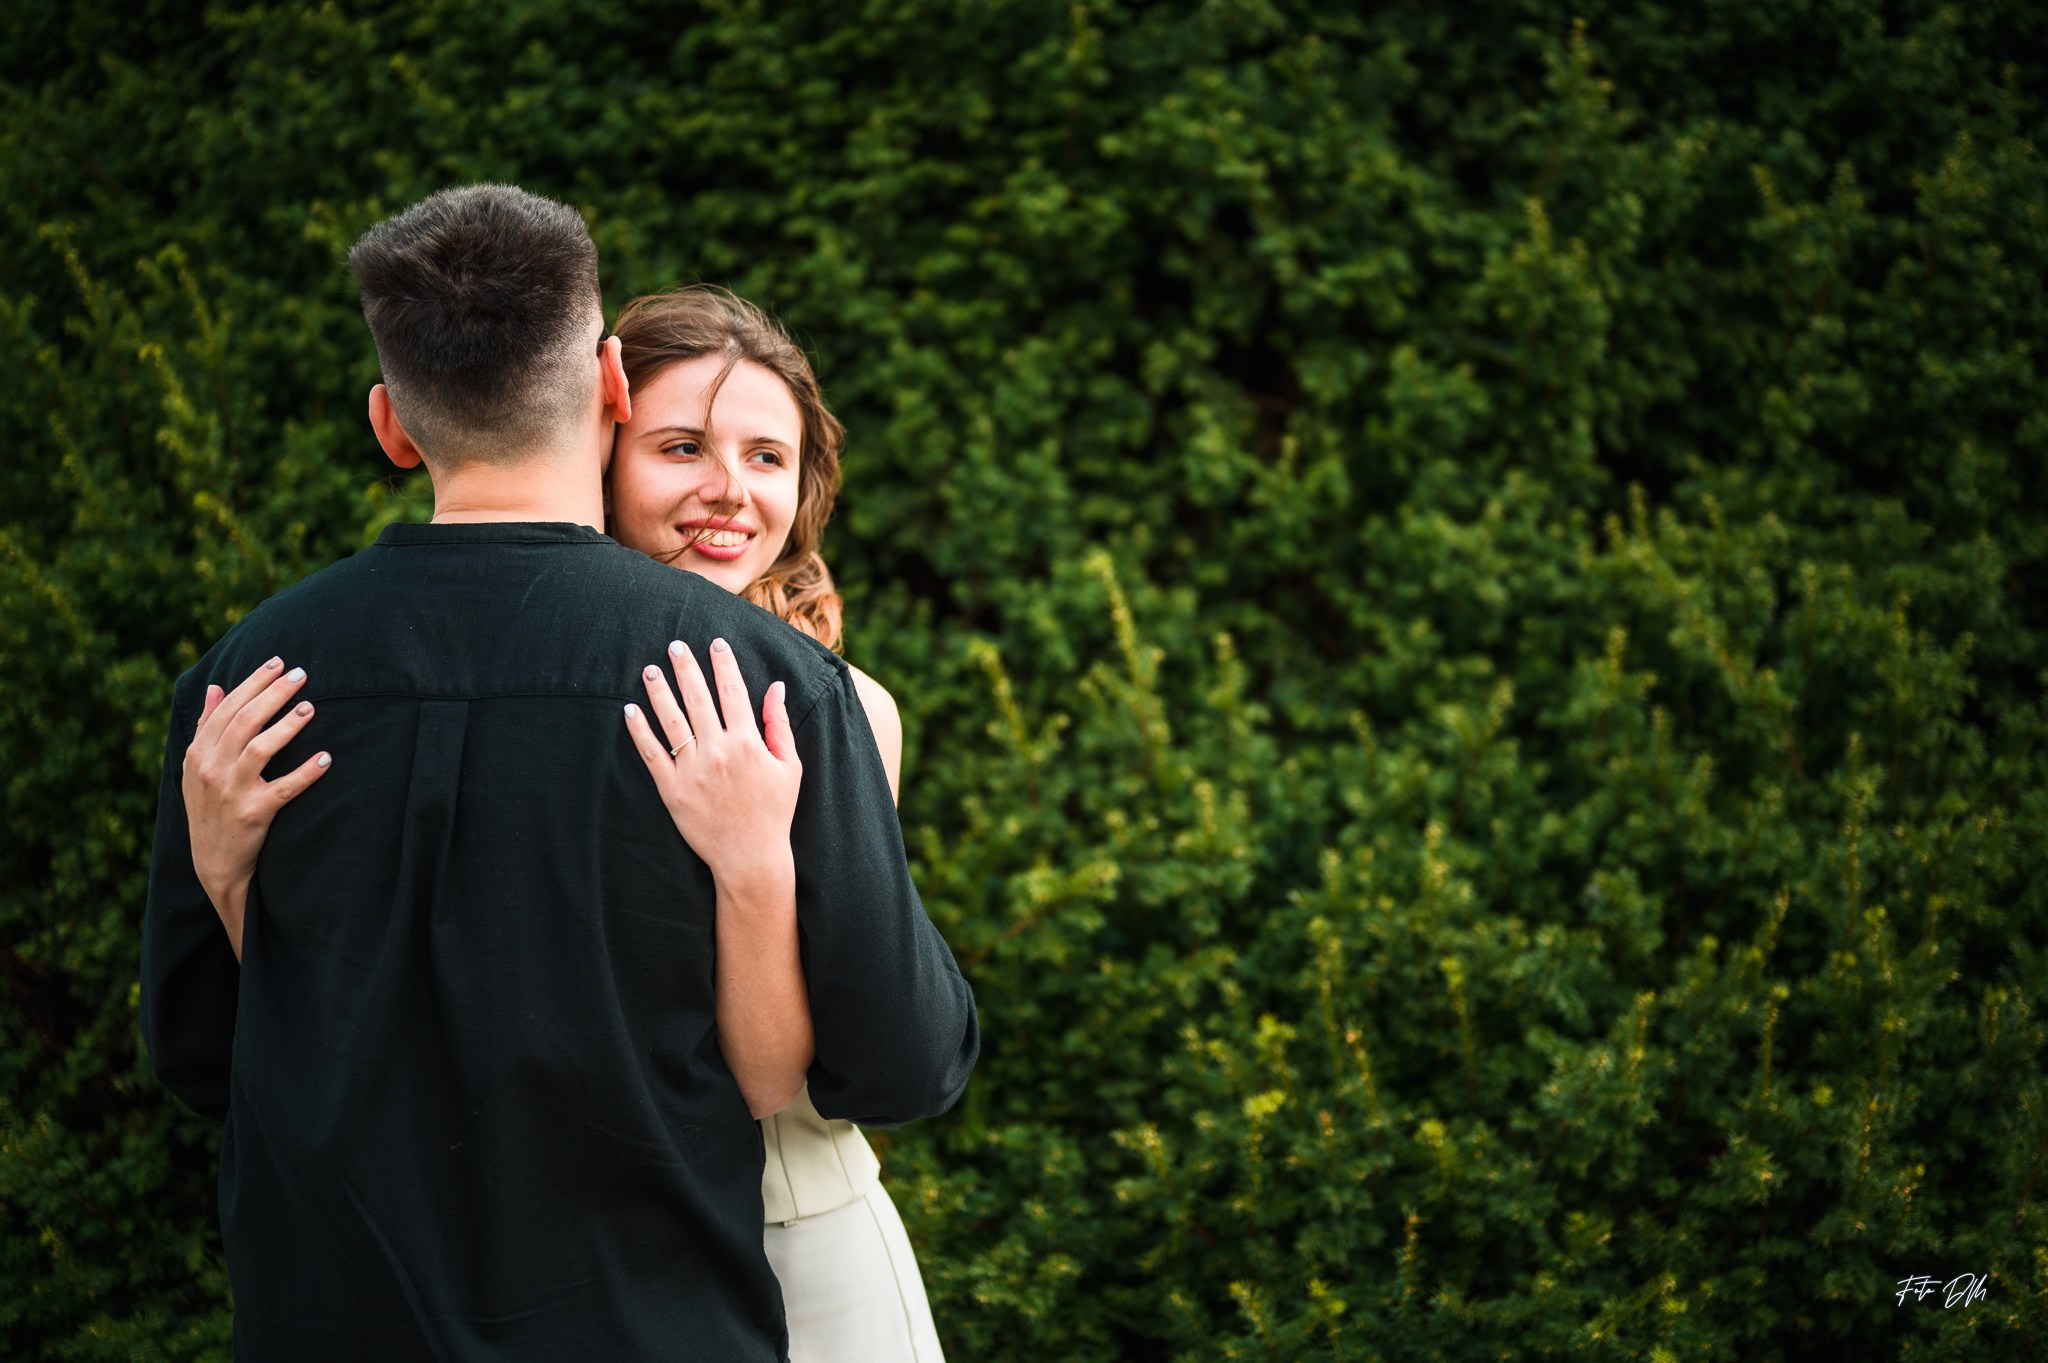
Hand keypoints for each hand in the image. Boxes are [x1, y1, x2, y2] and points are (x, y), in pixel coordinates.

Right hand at [182, 656, 330, 958]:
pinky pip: (284, 788)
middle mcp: (211, 769)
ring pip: (259, 749)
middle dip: (273, 694)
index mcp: (198, 753)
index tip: (278, 662)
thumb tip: (214, 687)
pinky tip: (326, 757)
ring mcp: (231, 792)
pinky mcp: (254, 814)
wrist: (214, 863)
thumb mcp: (199, 768)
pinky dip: (306, 773)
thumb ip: (207, 727)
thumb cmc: (211, 808)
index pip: (227, 709)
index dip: (253, 683)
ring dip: (287, 726)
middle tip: (301, 675)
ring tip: (310, 708)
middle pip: (244, 722)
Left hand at [622, 638, 800, 890]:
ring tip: (650, 669)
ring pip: (671, 721)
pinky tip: (630, 710)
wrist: (750, 856)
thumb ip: (779, 724)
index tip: (715, 643)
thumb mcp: (789, 766)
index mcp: (747, 742)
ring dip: (659, 691)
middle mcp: (718, 751)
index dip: (723, 664)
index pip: (733, 692)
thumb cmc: (774, 811)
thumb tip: (776, 686)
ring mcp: (692, 770)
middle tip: (675, 645)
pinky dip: (639, 731)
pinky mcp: (672, 790)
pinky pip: (652, 754)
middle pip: (698, 699)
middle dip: (686, 668)